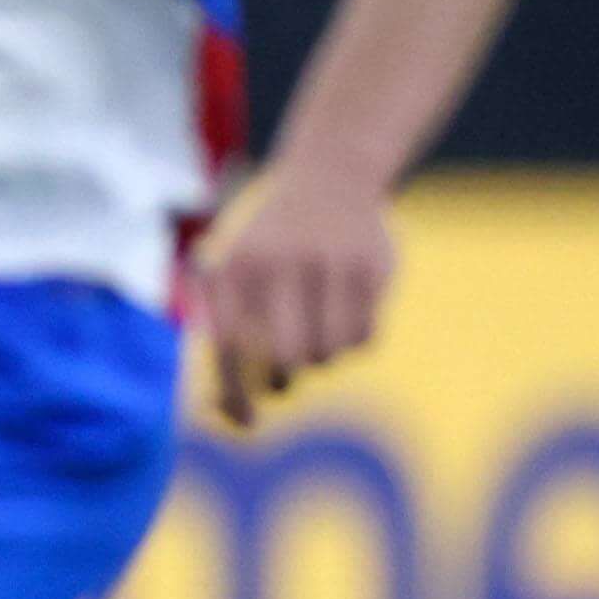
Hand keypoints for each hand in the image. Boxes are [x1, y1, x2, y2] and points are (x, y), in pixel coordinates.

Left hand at [189, 151, 396, 426]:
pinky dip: (355, 341)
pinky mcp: (373, 268)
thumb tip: (225, 416)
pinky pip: (365, 338)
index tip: (245, 420)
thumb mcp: (234, 275)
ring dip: (322, 356)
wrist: (330, 178)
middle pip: (286, 359)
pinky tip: (346, 313)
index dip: (235, 393)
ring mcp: (329, 264)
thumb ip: (226, 338)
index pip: (230, 347)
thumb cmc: (270, 246)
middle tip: (285, 373)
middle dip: (285, 378)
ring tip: (316, 328)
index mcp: (236, 268)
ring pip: (330, 353)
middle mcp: (280, 264)